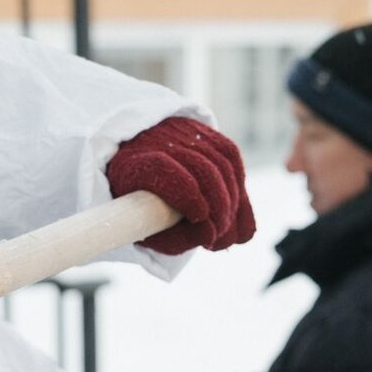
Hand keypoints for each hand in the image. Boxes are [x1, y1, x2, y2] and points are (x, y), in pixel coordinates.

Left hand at [106, 116, 256, 254]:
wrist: (141, 163)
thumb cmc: (145, 208)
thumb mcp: (147, 226)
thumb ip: (174, 238)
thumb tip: (210, 236)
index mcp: (134, 163)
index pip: (161, 169)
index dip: (186, 193)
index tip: (200, 217)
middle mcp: (159, 140)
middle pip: (200, 167)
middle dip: (218, 207)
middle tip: (219, 235)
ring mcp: (185, 133)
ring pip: (221, 162)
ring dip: (231, 201)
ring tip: (225, 228)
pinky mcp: (207, 133)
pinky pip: (231, 156)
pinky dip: (238, 185)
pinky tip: (234, 208)